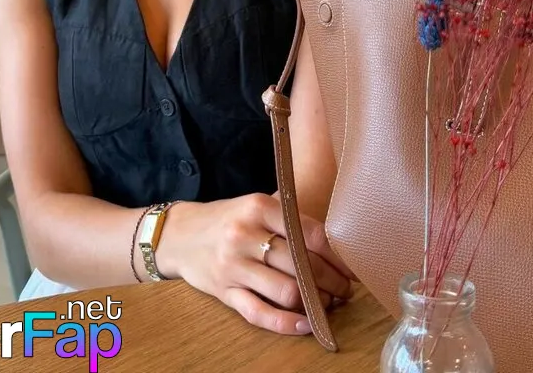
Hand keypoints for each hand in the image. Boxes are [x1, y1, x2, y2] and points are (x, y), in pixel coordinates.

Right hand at [156, 193, 354, 335]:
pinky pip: (259, 313)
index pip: (309, 234)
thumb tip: (334, 249)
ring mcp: (233, 265)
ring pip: (286, 291)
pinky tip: (305, 325)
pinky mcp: (223, 292)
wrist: (180, 235)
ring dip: (314, 302)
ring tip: (328, 304)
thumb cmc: (228, 220)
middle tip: (345, 290)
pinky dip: (286, 324)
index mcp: (259, 207)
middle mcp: (245, 234)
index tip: (352, 269)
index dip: (337, 256)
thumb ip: (289, 221)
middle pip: (301, 265)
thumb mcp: (256, 206)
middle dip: (331, 282)